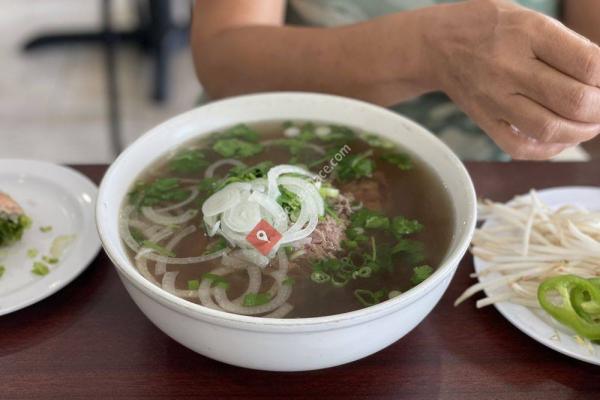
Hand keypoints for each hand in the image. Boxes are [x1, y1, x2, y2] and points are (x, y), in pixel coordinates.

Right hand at [427, 0, 599, 159]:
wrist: (437, 45)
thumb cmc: (489, 27)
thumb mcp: (530, 18)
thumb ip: (566, 45)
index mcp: (529, 32)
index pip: (588, 63)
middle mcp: (510, 67)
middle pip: (574, 100)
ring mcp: (495, 98)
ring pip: (551, 129)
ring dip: (582, 132)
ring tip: (590, 123)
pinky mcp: (484, 120)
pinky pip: (521, 147)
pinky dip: (549, 150)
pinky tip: (561, 139)